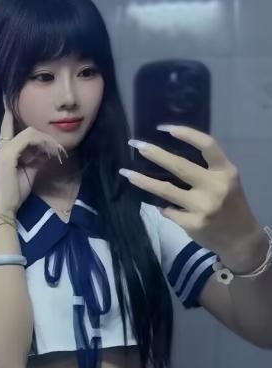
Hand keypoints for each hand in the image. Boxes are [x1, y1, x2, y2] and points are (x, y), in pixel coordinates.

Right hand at [0, 97, 67, 215]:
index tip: (8, 103)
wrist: (5, 207)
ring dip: (47, 142)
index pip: (7, 128)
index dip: (8, 115)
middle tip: (59, 150)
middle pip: (28, 131)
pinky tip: (48, 154)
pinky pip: (28, 141)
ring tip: (57, 153)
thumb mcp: (30, 172)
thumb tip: (48, 152)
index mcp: (5, 151)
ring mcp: (3, 150)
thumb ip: (37, 160)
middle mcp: (2, 147)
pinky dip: (41, 145)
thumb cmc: (16, 192)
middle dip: (46, 138)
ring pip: (30, 133)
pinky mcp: (7, 155)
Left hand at [118, 125, 260, 256]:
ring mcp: (203, 207)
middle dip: (154, 153)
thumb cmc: (230, 204)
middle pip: (180, 166)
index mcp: (226, 172)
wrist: (241, 239)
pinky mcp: (193, 224)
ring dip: (143, 181)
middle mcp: (215, 187)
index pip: (207, 145)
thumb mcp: (226, 182)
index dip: (187, 134)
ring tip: (126, 173)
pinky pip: (169, 211)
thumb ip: (206, 169)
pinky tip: (161, 205)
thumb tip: (166, 157)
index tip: (164, 128)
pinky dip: (163, 207)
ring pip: (166, 190)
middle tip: (135, 145)